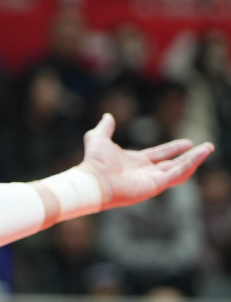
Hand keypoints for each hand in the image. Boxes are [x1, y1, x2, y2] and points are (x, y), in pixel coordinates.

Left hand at [79, 113, 213, 208]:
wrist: (93, 180)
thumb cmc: (94, 162)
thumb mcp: (99, 138)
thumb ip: (105, 128)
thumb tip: (107, 116)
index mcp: (136, 162)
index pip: (160, 155)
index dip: (173, 148)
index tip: (188, 142)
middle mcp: (145, 172)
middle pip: (173, 164)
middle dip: (191, 156)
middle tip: (207, 147)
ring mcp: (151, 180)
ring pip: (179, 170)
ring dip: (195, 160)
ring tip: (208, 148)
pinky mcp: (155, 185)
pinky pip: (177, 175)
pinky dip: (189, 165)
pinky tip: (199, 155)